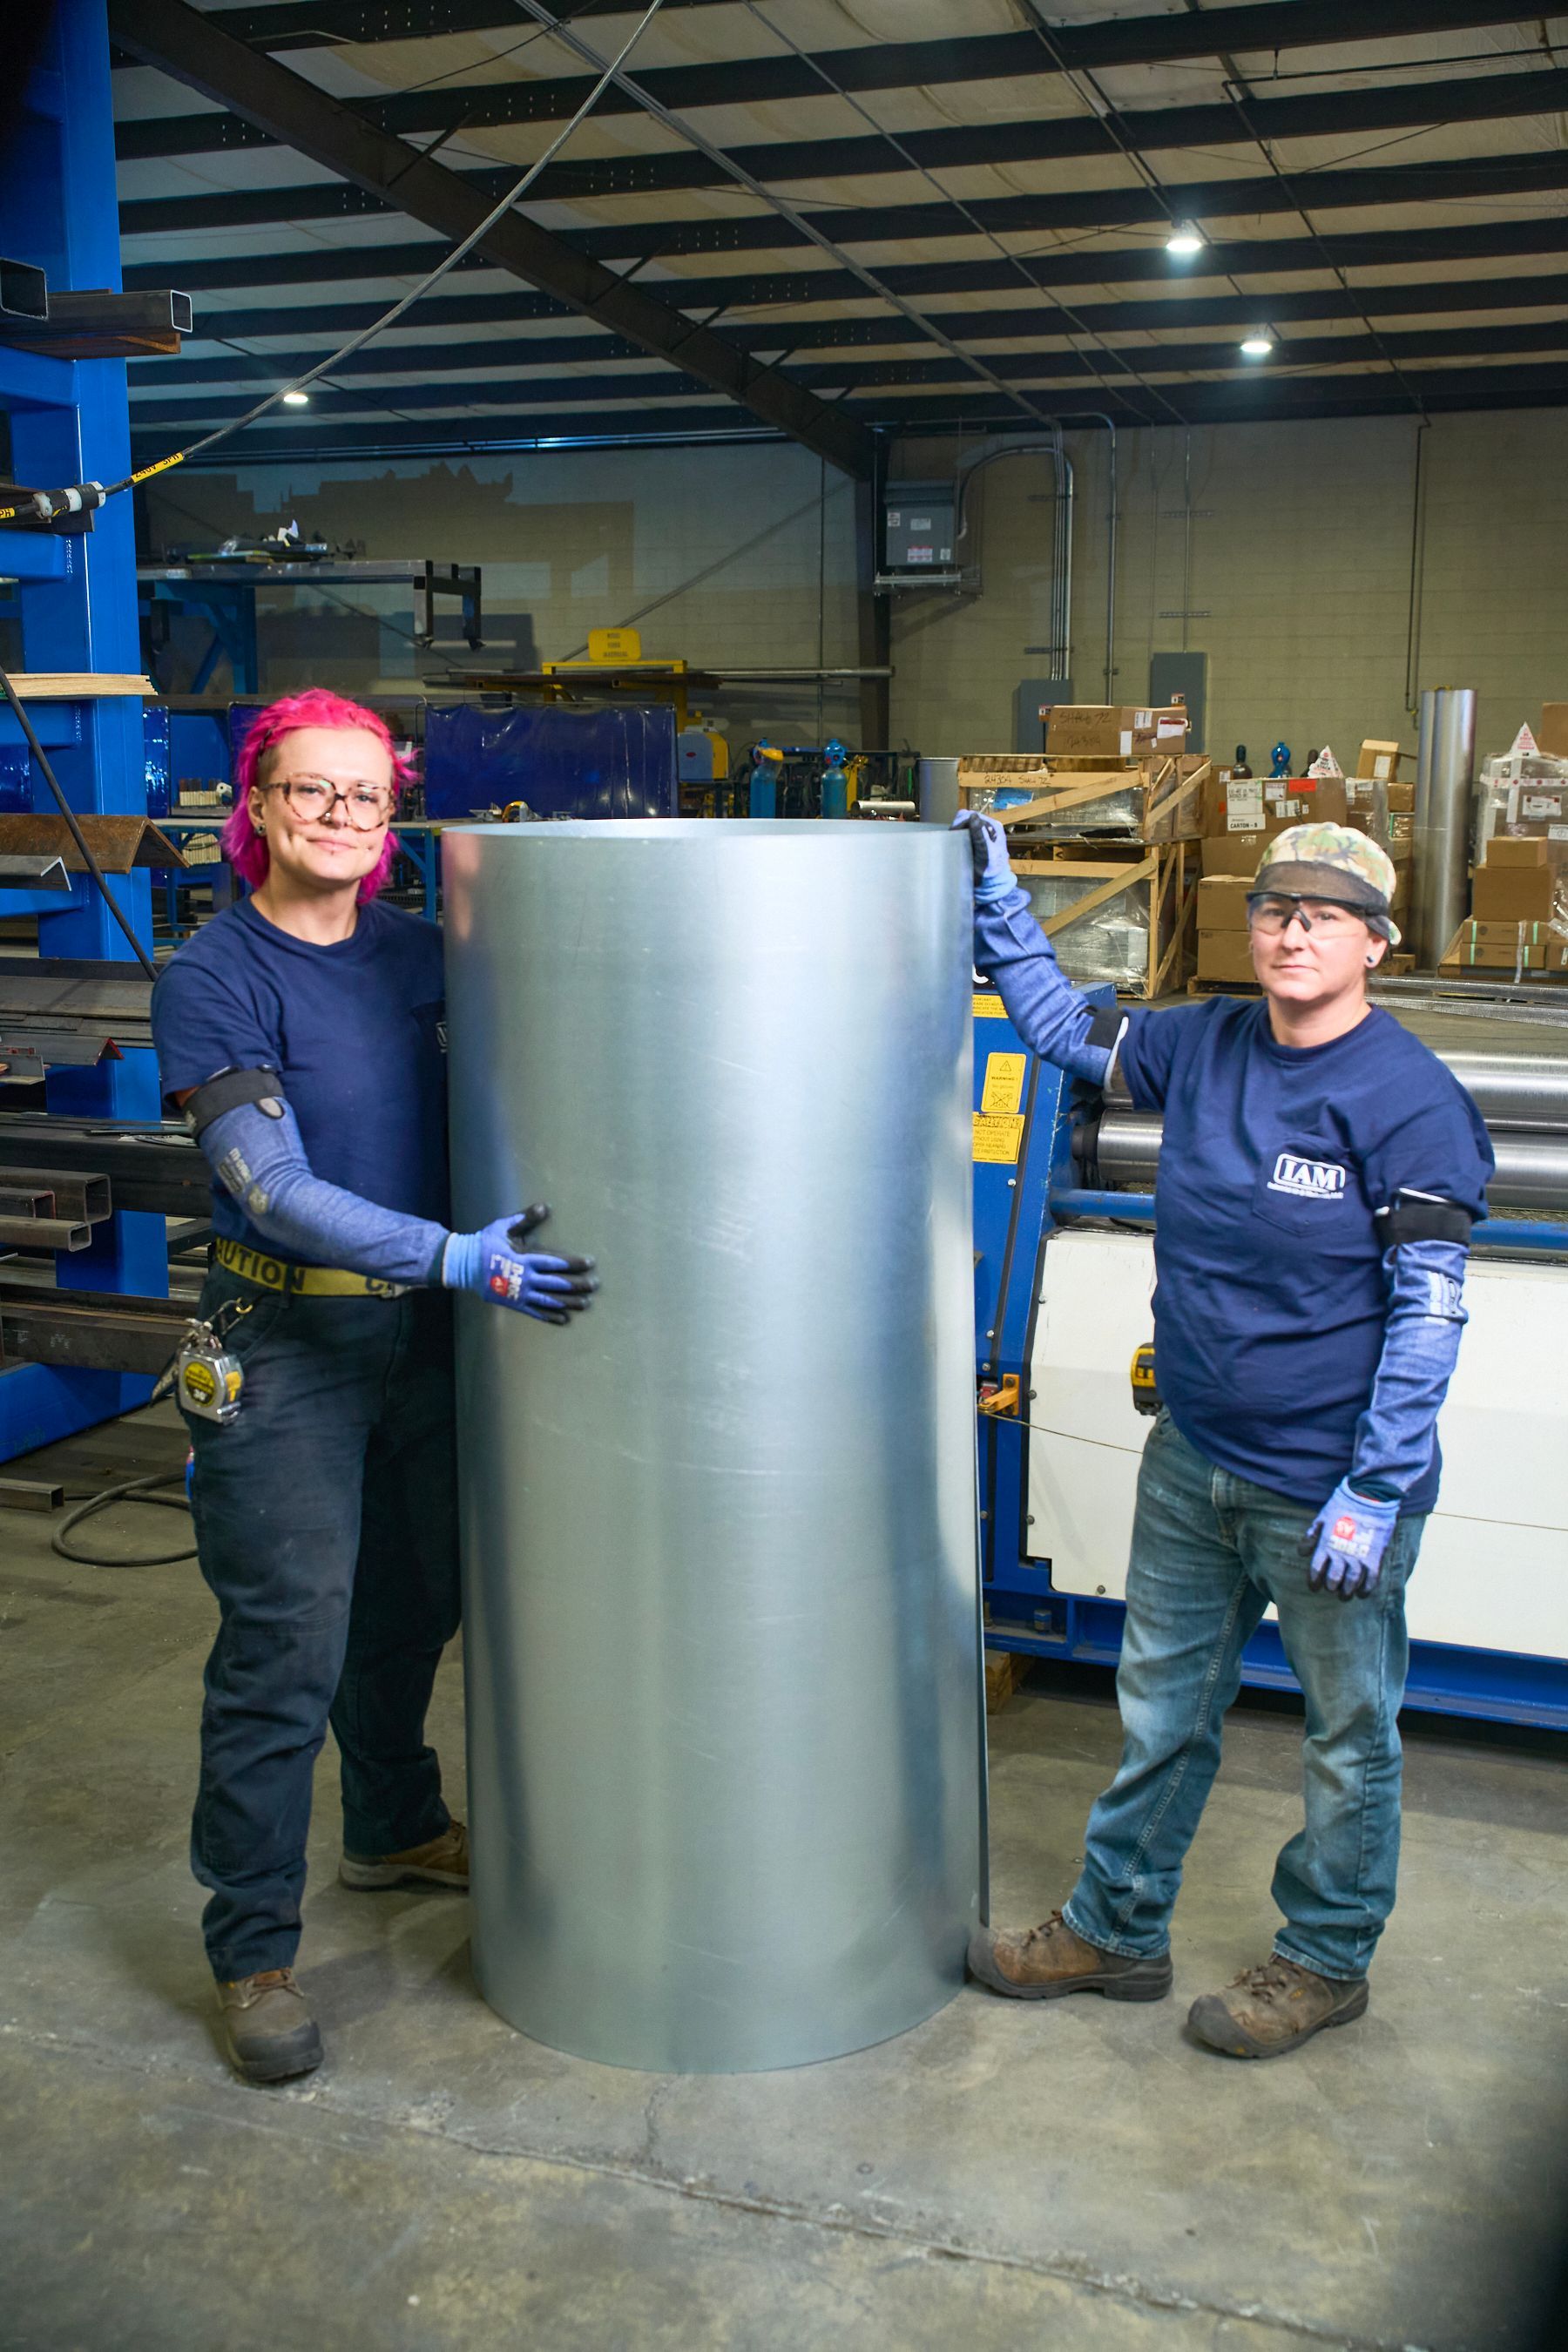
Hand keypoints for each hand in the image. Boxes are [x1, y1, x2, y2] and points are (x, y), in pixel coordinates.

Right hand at [442, 1203, 597, 1325]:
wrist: (464, 1265)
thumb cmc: (486, 1243)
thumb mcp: (504, 1227)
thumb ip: (526, 1218)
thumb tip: (545, 1206)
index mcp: (525, 1259)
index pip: (555, 1262)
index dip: (574, 1263)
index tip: (590, 1263)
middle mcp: (525, 1279)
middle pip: (557, 1283)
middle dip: (578, 1285)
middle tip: (595, 1285)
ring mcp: (520, 1294)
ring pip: (550, 1300)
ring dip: (569, 1302)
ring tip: (586, 1303)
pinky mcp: (514, 1304)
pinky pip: (536, 1312)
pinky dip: (551, 1316)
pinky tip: (565, 1319)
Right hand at [950, 810, 1014, 902]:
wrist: (991, 885)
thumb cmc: (991, 871)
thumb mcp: (986, 852)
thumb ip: (980, 835)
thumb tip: (973, 817)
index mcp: (993, 827)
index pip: (973, 816)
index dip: (961, 822)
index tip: (954, 832)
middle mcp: (988, 828)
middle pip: (967, 818)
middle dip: (958, 826)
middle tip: (953, 837)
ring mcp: (981, 834)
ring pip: (964, 825)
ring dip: (957, 831)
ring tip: (955, 841)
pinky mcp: (975, 842)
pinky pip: (964, 833)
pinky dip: (958, 835)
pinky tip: (957, 843)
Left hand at [1306, 1481, 1398, 1599]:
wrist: (1369, 1497)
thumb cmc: (1343, 1506)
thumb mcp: (1321, 1517)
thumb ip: (1311, 1535)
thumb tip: (1302, 1552)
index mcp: (1326, 1544)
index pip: (1316, 1569)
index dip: (1314, 1581)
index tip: (1314, 1586)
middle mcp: (1341, 1553)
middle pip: (1333, 1579)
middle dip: (1331, 1587)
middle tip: (1331, 1588)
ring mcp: (1359, 1556)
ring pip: (1351, 1582)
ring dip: (1347, 1591)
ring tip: (1345, 1595)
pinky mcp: (1375, 1557)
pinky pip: (1371, 1579)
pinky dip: (1366, 1589)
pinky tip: (1362, 1593)